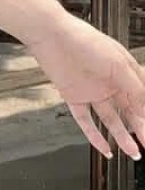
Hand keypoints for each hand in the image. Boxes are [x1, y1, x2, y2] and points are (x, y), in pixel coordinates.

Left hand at [26, 11, 144, 158]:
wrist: (53, 38)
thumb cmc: (86, 42)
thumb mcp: (118, 65)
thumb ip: (133, 88)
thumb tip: (144, 109)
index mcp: (126, 73)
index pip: (142, 100)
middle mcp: (110, 84)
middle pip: (128, 112)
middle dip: (139, 130)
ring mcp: (92, 92)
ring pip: (110, 120)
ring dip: (121, 136)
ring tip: (132, 151)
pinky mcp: (74, 98)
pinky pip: (86, 122)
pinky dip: (95, 136)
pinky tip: (104, 148)